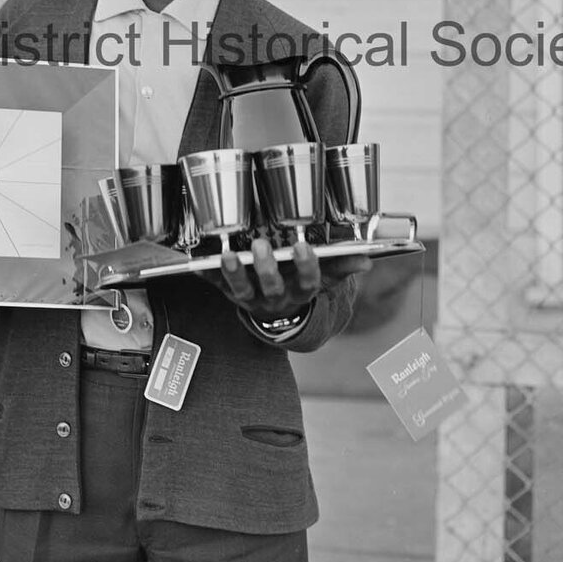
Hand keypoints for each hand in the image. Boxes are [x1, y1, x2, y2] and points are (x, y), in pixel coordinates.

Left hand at [201, 237, 372, 320]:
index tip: (305, 246)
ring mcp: (251, 298)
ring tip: (228, 255)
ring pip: (241, 290)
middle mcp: (275, 298)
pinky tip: (196, 262)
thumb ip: (340, 267)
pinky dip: (205, 274)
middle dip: (266, 269)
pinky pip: (215, 286)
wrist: (275, 315)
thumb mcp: (322, 279)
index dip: (307, 267)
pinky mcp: (229, 293)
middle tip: (262, 247)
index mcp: (299, 292)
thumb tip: (366, 260)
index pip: (308, 283)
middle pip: (271, 287)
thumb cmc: (297, 285)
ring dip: (234, 273)